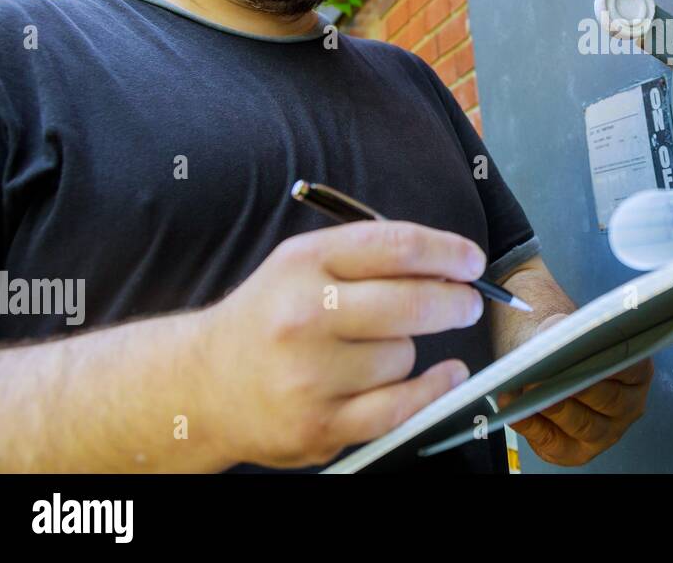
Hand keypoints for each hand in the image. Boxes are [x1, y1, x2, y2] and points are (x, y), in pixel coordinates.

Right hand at [198, 220, 485, 467]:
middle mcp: (304, 315)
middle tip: (468, 302)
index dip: (447, 252)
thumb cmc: (268, 319)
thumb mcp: (303, 264)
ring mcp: (310, 375)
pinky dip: (432, 390)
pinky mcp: (320, 425)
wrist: (201, 387)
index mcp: (303, 263)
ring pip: (403, 356)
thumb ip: (370, 256)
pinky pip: (402, 407)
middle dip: (455, 300)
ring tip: (371, 351)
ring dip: (404, 352)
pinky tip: (446, 375)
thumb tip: (451, 263)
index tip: (472, 261)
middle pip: (412, 302)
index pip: (396, 247)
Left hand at [498, 314, 653, 465]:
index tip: (588, 349)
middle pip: (608, 399)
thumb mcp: (570, 330)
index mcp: (637, 374)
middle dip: (580, 387)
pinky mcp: (574, 452)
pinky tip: (514, 411)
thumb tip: (552, 338)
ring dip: (554, 408)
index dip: (611, 360)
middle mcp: (627, 408)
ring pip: (583, 425)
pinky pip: (552, 441)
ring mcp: (604, 434)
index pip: (631, 368)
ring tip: (530, 390)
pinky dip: (531, 425)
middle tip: (554, 374)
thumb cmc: (566, 348)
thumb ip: (567, 331)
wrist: (549, 371)